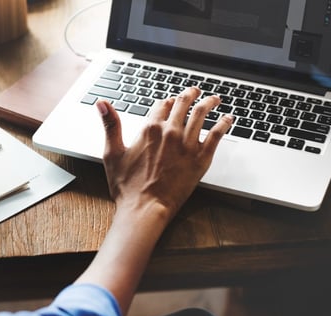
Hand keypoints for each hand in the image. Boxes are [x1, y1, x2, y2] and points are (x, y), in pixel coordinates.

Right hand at [98, 87, 232, 217]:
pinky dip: (224, 123)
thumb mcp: (112, 153)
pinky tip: (228, 119)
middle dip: (190, 94)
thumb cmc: (127, 186)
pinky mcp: (201, 158)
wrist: (145, 208)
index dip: (166, 102)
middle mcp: (170, 132)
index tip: (169, 102)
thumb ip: (110, 125)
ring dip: (209, 102)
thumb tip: (102, 104)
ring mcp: (188, 144)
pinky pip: (217, 134)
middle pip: (183, 104)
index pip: (161, 105)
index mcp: (149, 129)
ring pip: (202, 114)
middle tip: (195, 91)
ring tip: (214, 99)